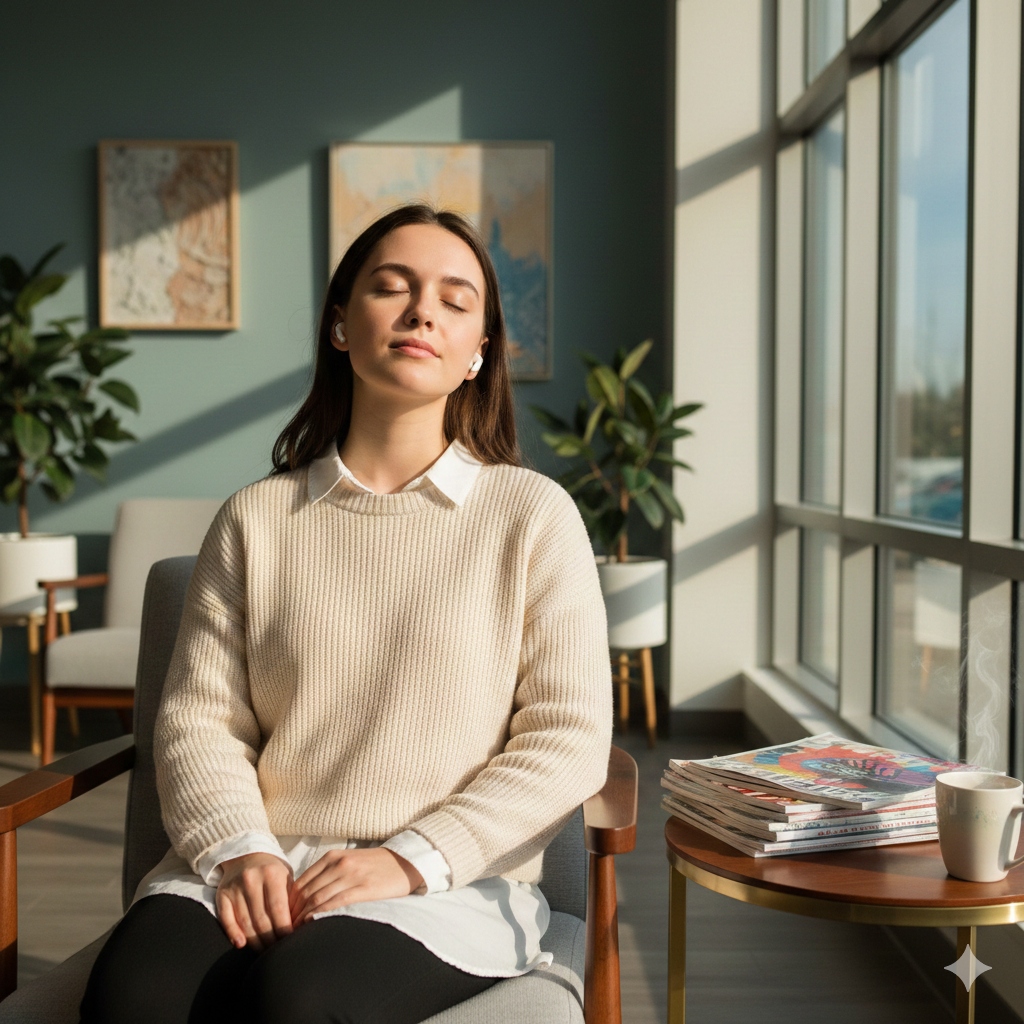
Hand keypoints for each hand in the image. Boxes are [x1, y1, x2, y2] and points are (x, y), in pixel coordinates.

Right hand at [215, 852, 293, 950]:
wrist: (246, 856)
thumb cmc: (272, 872)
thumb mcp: (285, 878)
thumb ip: (290, 899)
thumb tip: (297, 928)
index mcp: (272, 874)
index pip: (278, 909)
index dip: (284, 929)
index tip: (290, 943)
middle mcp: (252, 880)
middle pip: (261, 919)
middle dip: (270, 940)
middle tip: (277, 952)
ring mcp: (235, 887)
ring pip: (245, 922)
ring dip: (255, 942)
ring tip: (264, 952)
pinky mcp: (222, 895)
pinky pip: (226, 918)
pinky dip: (233, 933)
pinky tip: (240, 945)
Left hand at [289, 847, 423, 923]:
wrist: (404, 862)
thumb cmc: (374, 866)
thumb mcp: (347, 862)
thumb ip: (327, 874)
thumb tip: (305, 898)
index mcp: (332, 857)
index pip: (300, 882)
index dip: (288, 903)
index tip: (284, 919)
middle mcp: (339, 864)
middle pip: (306, 892)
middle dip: (293, 913)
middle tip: (286, 930)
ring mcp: (351, 875)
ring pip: (318, 898)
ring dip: (304, 917)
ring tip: (298, 933)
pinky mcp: (364, 888)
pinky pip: (336, 903)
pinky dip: (321, 915)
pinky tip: (314, 925)